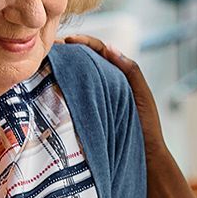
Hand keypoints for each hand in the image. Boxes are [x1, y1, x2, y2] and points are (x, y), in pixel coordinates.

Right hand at [63, 34, 165, 155]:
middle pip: (87, 60)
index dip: (84, 42)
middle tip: (51, 46)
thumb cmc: (147, 127)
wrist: (145, 157)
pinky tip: (53, 85)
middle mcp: (108, 84)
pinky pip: (78, 96)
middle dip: (70, 51)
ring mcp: (98, 99)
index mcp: (120, 76)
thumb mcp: (142, 96)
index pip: (100, 50)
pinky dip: (66, 88)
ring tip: (49, 61)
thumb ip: (131, 71)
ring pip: (80, 77)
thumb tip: (109, 47)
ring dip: (66, 67)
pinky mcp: (91, 114)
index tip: (67, 40)